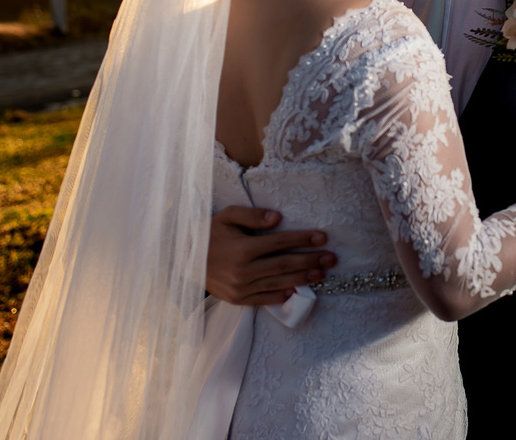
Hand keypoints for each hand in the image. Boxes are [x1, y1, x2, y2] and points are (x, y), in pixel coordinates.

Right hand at [206, 206, 336, 306]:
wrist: (184, 260)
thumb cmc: (209, 234)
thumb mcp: (227, 216)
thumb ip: (252, 215)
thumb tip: (277, 218)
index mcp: (243, 249)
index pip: (280, 243)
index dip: (303, 239)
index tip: (322, 237)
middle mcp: (244, 271)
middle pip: (284, 265)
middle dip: (310, 260)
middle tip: (331, 258)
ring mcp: (241, 288)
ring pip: (279, 282)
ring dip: (303, 278)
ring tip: (322, 273)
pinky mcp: (238, 300)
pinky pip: (265, 299)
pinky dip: (282, 295)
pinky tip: (297, 290)